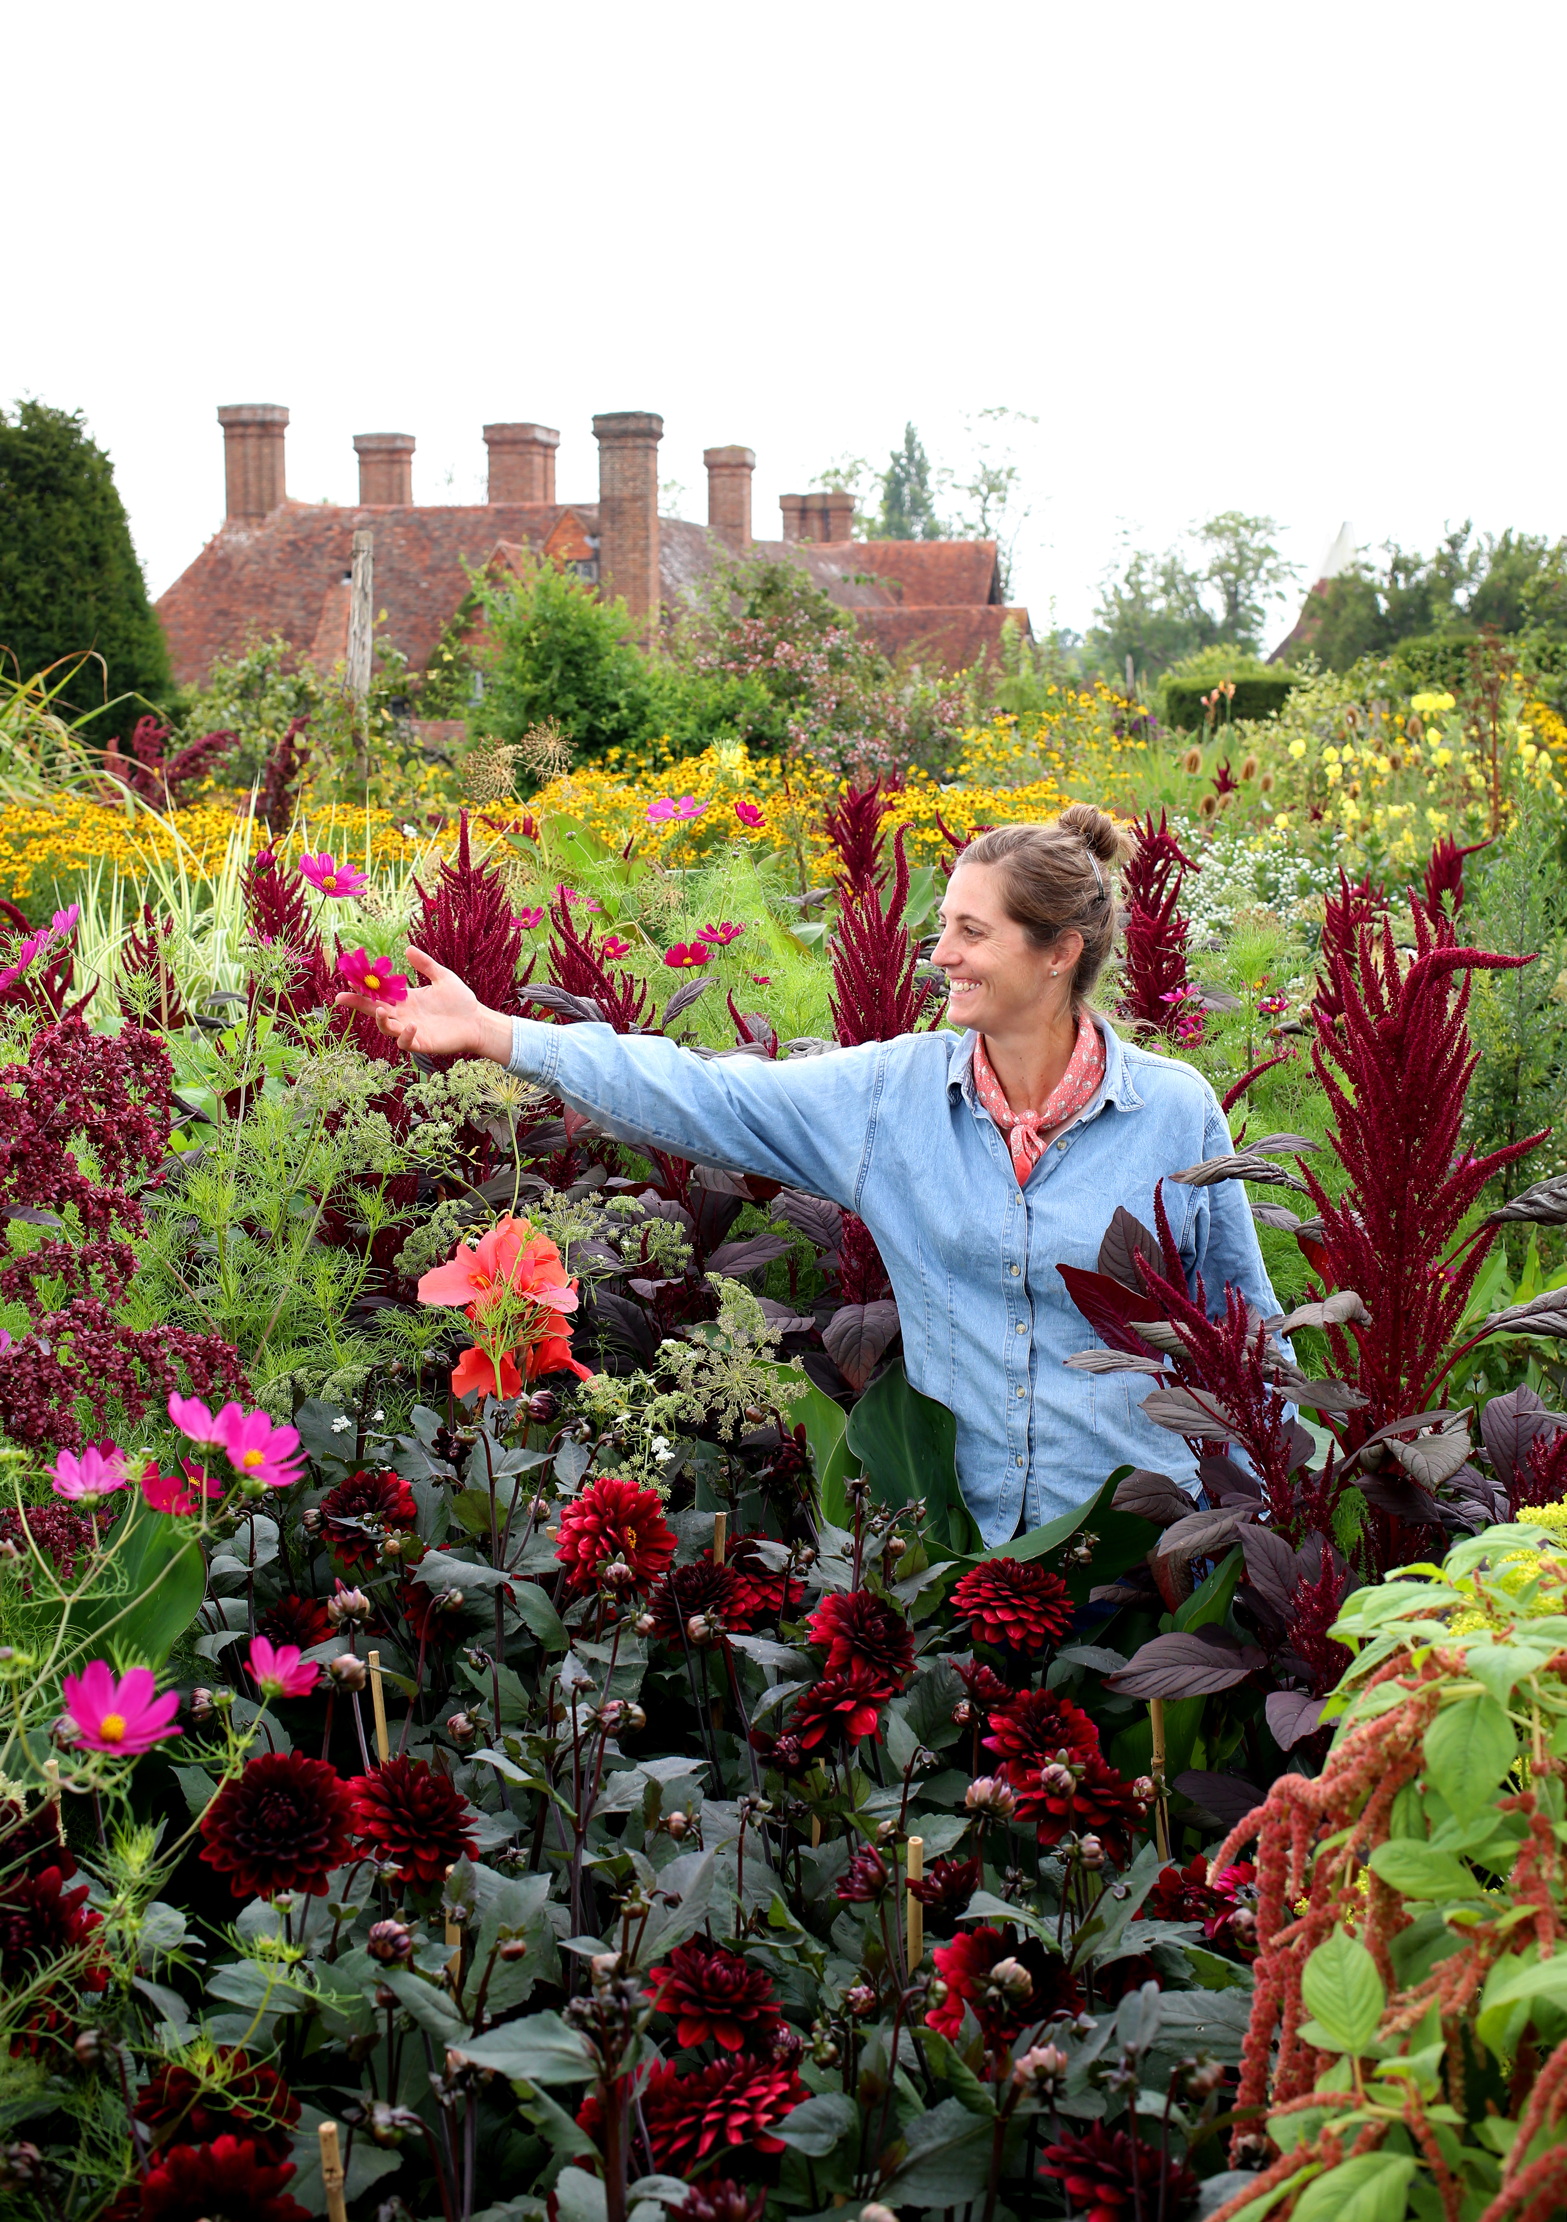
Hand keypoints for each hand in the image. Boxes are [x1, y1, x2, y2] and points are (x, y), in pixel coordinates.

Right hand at [334, 945, 513, 1062]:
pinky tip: (412, 1024)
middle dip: (358, 1005)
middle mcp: (404, 1016)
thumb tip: (407, 949)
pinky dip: (406, 1035)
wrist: (478, 1021)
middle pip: (374, 1011)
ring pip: (386, 1028)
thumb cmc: (460, 1001)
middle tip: (342, 998)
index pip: (379, 994)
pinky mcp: (422, 1043)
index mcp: (406, 1000)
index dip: (363, 989)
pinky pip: (407, 1042)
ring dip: (380, 1020)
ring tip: (379, 1010)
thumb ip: (425, 964)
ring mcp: (411, 1030)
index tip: (348, 981)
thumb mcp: (442, 977)